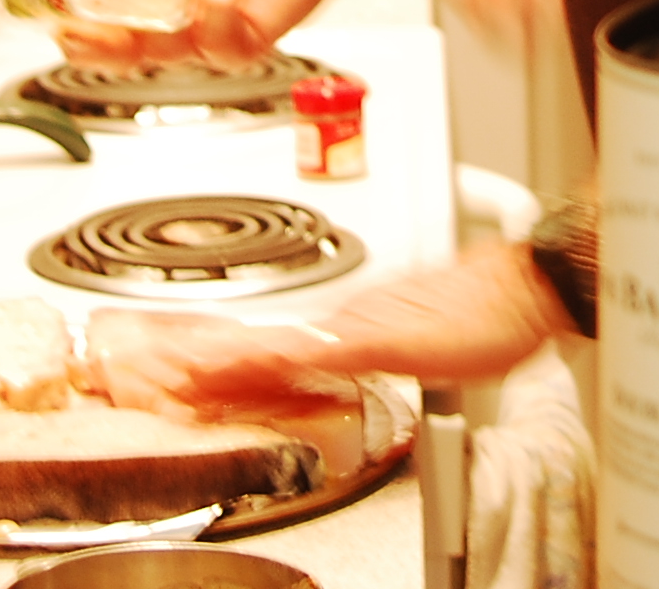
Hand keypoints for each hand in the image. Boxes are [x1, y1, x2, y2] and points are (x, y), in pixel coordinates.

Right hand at [52, 0, 361, 69]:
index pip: (101, 22)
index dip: (73, 25)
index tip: (51, 14)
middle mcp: (175, 22)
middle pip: (122, 56)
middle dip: (92, 50)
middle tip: (73, 32)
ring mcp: (208, 36)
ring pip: (165, 56)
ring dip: (148, 30)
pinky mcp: (243, 44)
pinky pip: (219, 39)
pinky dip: (218, 7)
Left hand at [76, 243, 567, 410]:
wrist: (522, 287)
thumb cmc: (481, 312)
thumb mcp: (413, 341)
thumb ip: (367, 353)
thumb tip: (330, 370)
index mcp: (344, 322)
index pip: (261, 342)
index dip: (208, 353)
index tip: (162, 359)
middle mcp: (341, 321)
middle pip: (251, 342)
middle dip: (191, 357)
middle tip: (135, 364)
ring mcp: (355, 327)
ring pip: (269, 345)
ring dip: (214, 360)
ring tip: (165, 371)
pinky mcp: (378, 336)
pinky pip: (314, 351)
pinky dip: (274, 357)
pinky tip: (243, 363)